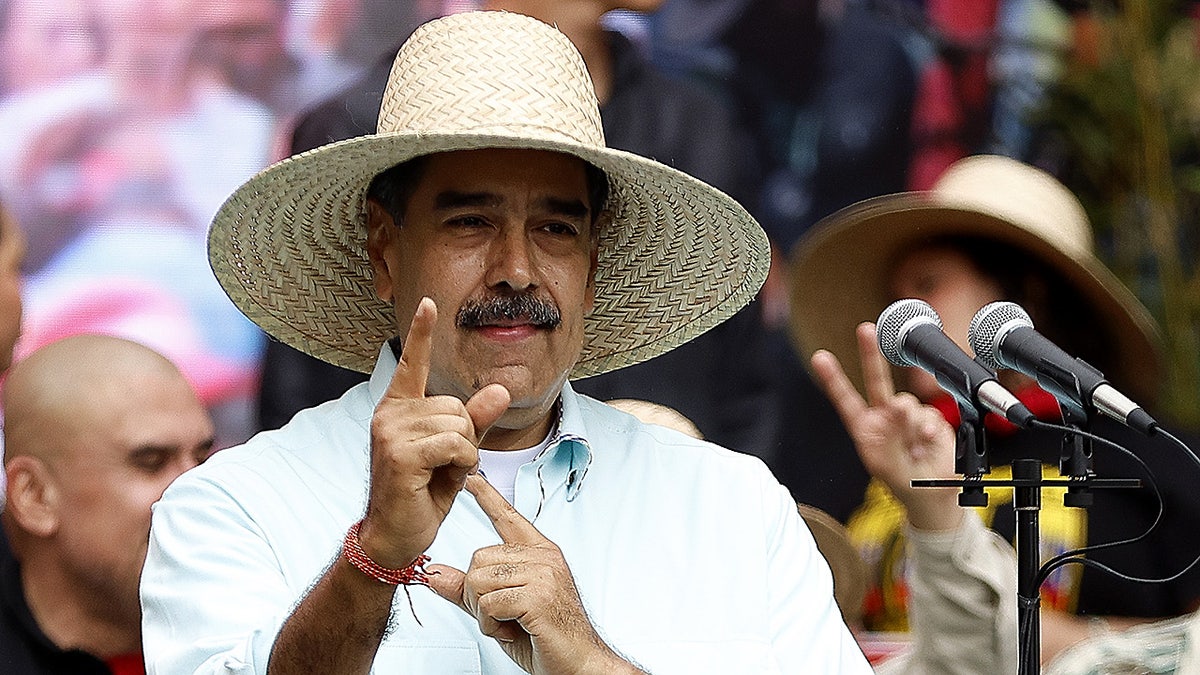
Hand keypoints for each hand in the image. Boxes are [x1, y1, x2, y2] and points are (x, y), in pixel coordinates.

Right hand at [359, 298, 511, 567]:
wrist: (395, 536)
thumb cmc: (422, 493)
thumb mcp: (456, 452)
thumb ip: (477, 420)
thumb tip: (501, 388)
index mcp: (399, 408)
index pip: (413, 363)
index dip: (421, 332)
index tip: (428, 303)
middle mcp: (390, 414)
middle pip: (458, 405)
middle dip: (466, 436)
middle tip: (444, 465)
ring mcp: (391, 432)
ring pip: (461, 425)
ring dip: (465, 453)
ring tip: (438, 474)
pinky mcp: (401, 454)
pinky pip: (457, 444)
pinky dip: (463, 463)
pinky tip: (440, 479)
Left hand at [427, 475, 637, 674]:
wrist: (578, 664)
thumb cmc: (547, 637)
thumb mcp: (500, 611)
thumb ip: (467, 590)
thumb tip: (435, 574)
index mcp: (539, 554)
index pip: (508, 518)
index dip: (487, 497)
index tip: (472, 478)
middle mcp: (543, 558)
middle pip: (478, 560)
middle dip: (476, 595)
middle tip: (501, 615)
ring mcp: (543, 574)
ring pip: (479, 581)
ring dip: (484, 612)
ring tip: (510, 622)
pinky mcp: (538, 595)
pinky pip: (489, 603)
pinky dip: (492, 624)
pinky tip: (514, 629)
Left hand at [810, 322, 960, 530]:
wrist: (931, 496)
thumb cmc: (901, 480)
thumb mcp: (885, 463)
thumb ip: (890, 434)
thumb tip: (899, 405)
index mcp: (865, 426)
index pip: (845, 399)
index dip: (834, 379)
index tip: (820, 358)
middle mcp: (885, 416)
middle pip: (876, 381)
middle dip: (870, 355)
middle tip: (865, 331)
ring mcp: (908, 417)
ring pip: (906, 404)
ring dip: (909, 426)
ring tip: (911, 449)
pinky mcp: (931, 419)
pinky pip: (929, 416)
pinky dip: (928, 431)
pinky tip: (926, 445)